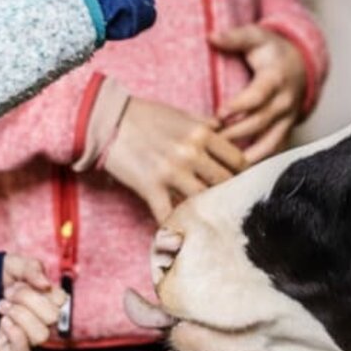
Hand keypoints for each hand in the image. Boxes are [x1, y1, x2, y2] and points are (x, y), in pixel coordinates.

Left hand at [0, 254, 67, 350]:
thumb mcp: (9, 263)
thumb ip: (31, 268)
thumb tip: (46, 284)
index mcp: (40, 297)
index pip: (61, 300)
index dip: (44, 291)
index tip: (19, 282)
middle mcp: (35, 317)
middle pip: (53, 316)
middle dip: (28, 300)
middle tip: (7, 294)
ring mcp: (23, 334)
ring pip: (41, 335)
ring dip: (21, 316)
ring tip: (1, 307)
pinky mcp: (8, 349)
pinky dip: (16, 334)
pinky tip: (3, 322)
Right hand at [102, 97, 247, 222]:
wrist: (108, 119)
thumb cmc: (145, 115)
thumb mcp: (181, 113)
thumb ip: (205, 124)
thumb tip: (226, 131)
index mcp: (201, 134)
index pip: (237, 159)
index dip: (243, 173)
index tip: (241, 182)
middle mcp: (191, 153)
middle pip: (225, 182)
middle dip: (230, 194)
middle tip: (232, 206)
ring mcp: (171, 172)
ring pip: (202, 200)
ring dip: (206, 211)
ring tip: (212, 222)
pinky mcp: (150, 186)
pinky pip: (167, 214)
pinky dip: (174, 227)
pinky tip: (181, 236)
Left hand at [209, 26, 306, 163]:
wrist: (299, 65)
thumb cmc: (271, 50)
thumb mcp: (256, 36)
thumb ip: (234, 37)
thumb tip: (211, 36)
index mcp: (275, 79)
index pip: (258, 96)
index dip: (239, 106)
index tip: (218, 115)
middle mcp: (284, 102)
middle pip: (259, 123)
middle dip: (234, 133)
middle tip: (208, 140)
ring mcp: (287, 120)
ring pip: (269, 144)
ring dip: (246, 155)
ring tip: (221, 164)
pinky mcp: (285, 132)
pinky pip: (273, 153)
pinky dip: (257, 164)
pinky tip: (235, 174)